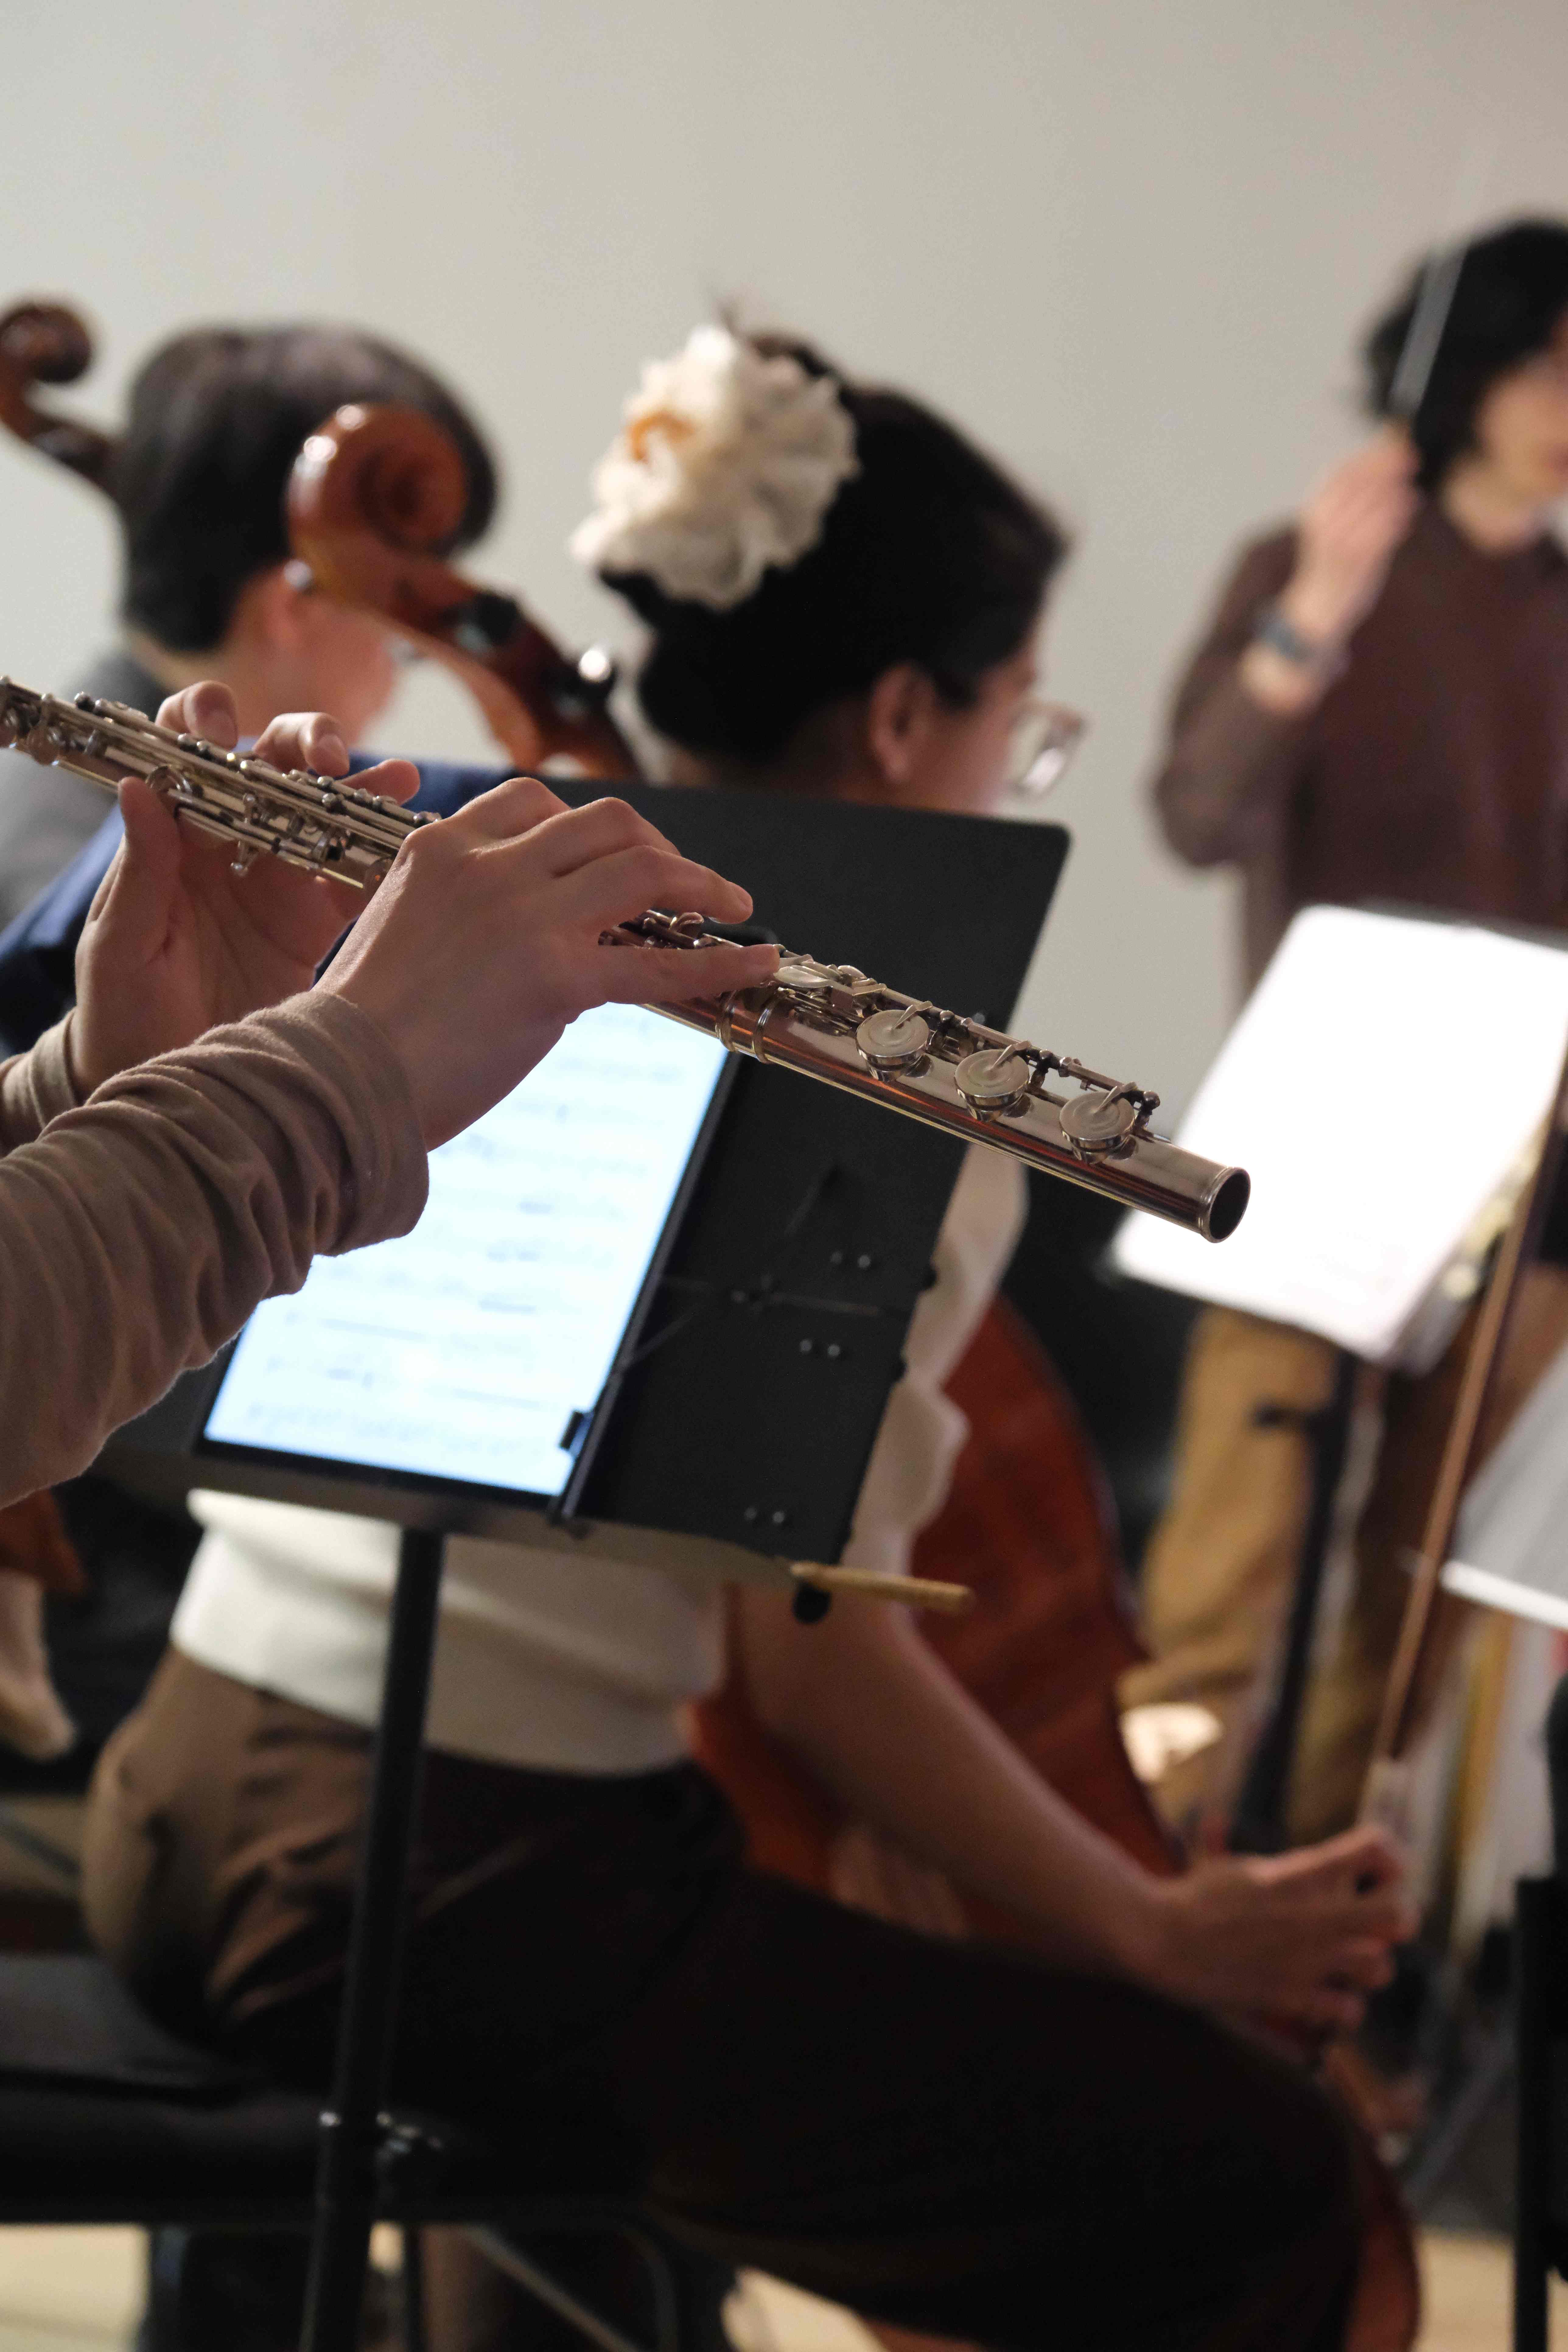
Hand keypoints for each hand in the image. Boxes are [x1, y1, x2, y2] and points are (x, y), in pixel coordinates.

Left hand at [71, 682, 419, 1092]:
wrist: (176, 1088)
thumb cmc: (123, 1013)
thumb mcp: (121, 945)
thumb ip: (141, 872)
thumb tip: (139, 786)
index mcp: (175, 841)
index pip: (188, 757)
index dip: (204, 723)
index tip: (224, 726)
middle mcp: (231, 848)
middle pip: (270, 768)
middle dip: (302, 745)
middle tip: (329, 758)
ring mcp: (278, 883)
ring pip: (324, 814)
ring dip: (362, 792)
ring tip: (402, 781)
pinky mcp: (316, 924)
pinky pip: (358, 880)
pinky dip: (388, 860)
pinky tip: (416, 842)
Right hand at [318, 774, 779, 1145]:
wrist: (335, 1078)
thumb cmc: (361, 1028)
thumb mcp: (400, 933)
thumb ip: (461, 914)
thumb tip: (526, 938)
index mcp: (442, 848)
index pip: (533, 802)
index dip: (588, 825)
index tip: (618, 853)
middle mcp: (489, 868)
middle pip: (604, 822)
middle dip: (658, 845)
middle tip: (687, 882)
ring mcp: (526, 918)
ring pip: (643, 870)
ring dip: (702, 884)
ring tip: (736, 907)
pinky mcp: (556, 980)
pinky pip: (659, 961)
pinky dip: (720, 959)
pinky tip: (758, 960)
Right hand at [1139, 1825, 1414, 2033]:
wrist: (1163, 1941)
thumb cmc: (1192, 1897)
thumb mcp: (1228, 1864)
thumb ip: (1239, 1842)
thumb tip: (1217, 1820)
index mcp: (1299, 1873)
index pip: (1373, 1849)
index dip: (1388, 1854)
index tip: (1378, 1863)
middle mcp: (1312, 1916)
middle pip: (1397, 1915)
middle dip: (1398, 1914)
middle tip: (1380, 1916)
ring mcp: (1306, 1961)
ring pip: (1380, 1968)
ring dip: (1370, 1963)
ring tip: (1350, 1957)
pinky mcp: (1293, 1998)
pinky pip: (1347, 2010)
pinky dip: (1343, 2005)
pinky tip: (1327, 1992)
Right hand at [1281, 429, 1419, 650]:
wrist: (1317, 608)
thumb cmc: (1330, 564)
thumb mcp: (1329, 526)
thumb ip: (1351, 500)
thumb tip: (1384, 468)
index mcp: (1315, 511)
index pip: (1344, 470)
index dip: (1371, 454)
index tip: (1394, 444)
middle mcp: (1325, 523)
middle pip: (1362, 481)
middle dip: (1389, 465)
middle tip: (1411, 457)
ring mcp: (1342, 541)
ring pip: (1376, 502)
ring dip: (1397, 490)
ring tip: (1408, 487)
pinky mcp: (1359, 560)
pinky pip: (1386, 528)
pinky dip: (1400, 514)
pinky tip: (1409, 507)